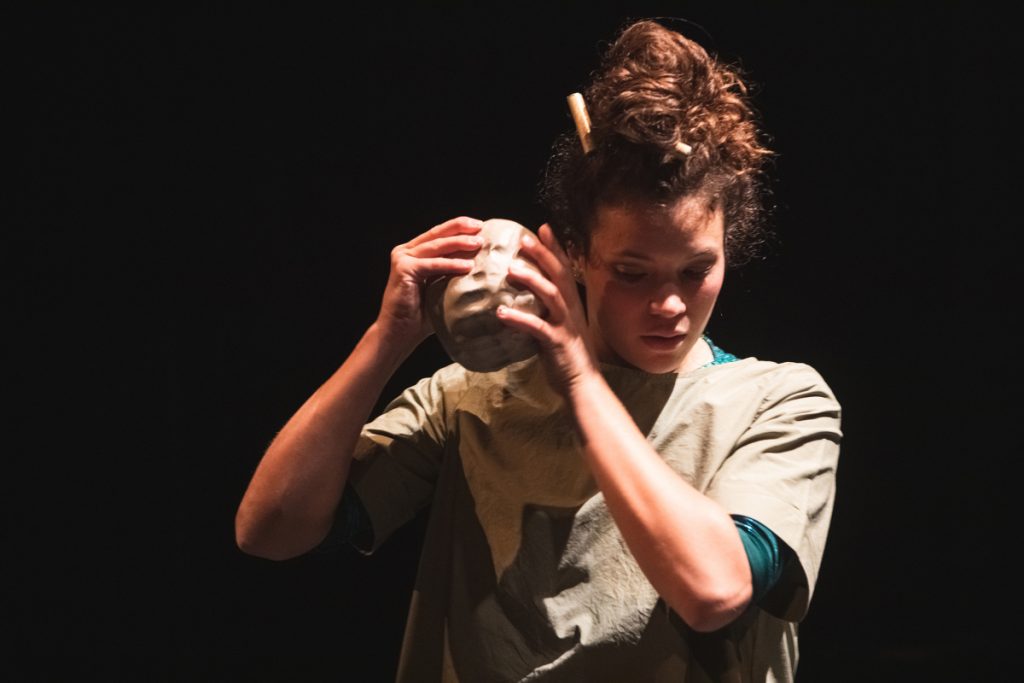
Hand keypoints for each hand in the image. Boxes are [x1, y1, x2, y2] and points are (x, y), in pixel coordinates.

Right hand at [375, 216, 482, 351]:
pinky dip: (450, 264)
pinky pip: (432, 265)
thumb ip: (455, 274)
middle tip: (481, 227)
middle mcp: (406, 251)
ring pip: (436, 246)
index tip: (480, 225)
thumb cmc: (422, 315)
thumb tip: (485, 268)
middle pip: (437, 233)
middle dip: (460, 228)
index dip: (459, 227)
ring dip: (459, 243)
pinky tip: (468, 266)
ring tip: (478, 243)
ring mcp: (402, 258)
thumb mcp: (442, 288)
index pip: (439, 234)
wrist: (400, 332)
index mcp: (415, 253)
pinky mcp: (403, 269)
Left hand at [497, 223, 597, 395]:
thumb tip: (519, 299)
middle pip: (559, 274)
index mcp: (571, 304)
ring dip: (532, 280)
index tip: (542, 228)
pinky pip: (537, 328)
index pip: (563, 269)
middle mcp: (571, 309)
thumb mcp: (557, 327)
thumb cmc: (566, 357)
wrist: (583, 385)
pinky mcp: (557, 342)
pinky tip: (501, 313)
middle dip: (543, 254)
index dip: (554, 248)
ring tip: (511, 269)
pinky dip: (519, 319)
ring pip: (551, 295)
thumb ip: (543, 311)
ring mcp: (566, 325)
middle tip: (524, 238)